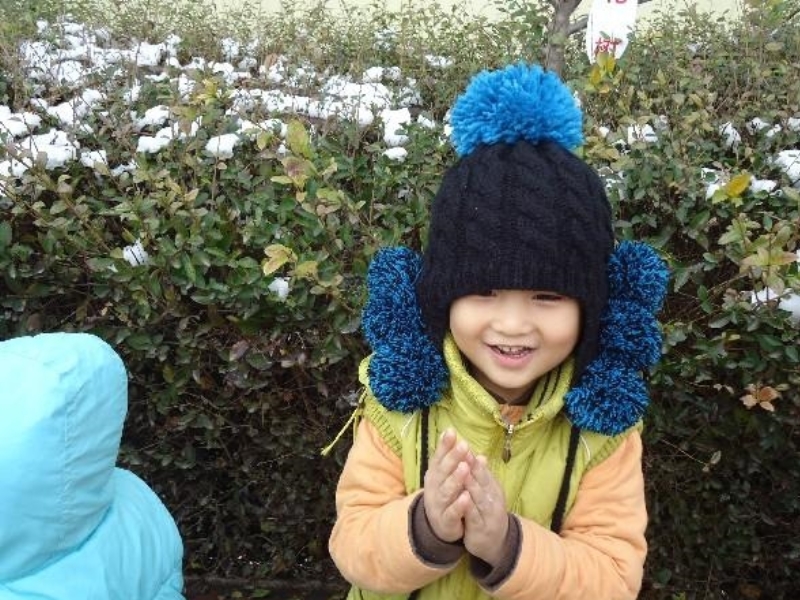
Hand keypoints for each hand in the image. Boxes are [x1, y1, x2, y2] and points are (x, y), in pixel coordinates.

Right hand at [422, 428, 473, 542]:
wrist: (439, 525)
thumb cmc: (446, 494)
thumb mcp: (447, 476)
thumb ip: (454, 460)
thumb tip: (463, 440)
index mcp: (435, 474)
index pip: (439, 457)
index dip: (445, 445)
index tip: (452, 431)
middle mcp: (434, 487)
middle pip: (443, 471)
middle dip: (453, 458)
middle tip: (463, 445)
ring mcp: (438, 503)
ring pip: (447, 490)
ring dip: (456, 479)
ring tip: (465, 468)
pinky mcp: (445, 520)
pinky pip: (452, 512)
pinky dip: (459, 505)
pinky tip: (467, 497)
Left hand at [463, 455, 508, 565]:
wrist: (497, 543)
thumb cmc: (488, 514)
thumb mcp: (487, 494)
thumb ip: (482, 477)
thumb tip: (480, 455)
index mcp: (493, 488)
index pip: (482, 470)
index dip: (472, 458)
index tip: (462, 444)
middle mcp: (494, 499)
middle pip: (482, 480)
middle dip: (472, 465)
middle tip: (462, 451)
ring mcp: (489, 514)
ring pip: (479, 496)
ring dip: (471, 483)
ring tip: (462, 469)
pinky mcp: (482, 528)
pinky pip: (474, 516)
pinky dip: (469, 507)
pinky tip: (463, 499)